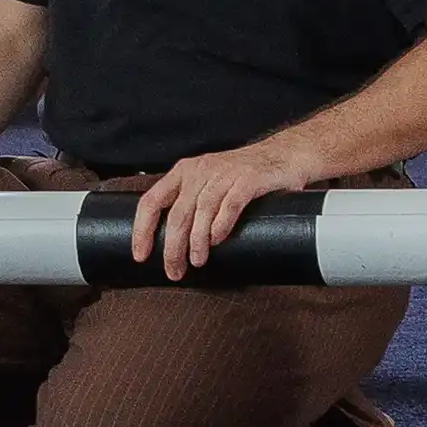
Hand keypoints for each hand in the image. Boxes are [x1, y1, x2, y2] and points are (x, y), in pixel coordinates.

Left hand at [131, 140, 316, 281]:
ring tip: (196, 262)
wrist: (286, 154)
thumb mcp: (209, 182)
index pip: (151, 201)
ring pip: (201, 211)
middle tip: (174, 271)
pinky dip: (221, 225)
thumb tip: (171, 242)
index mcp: (183, 172)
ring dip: (196, 241)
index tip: (140, 255)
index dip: (142, 230)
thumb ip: (191, 203)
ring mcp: (225, 173)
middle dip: (172, 247)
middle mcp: (200, 171)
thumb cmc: (243, 176)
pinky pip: (230, 204)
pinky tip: (217, 241)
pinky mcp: (249, 179)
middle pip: (177, 214)